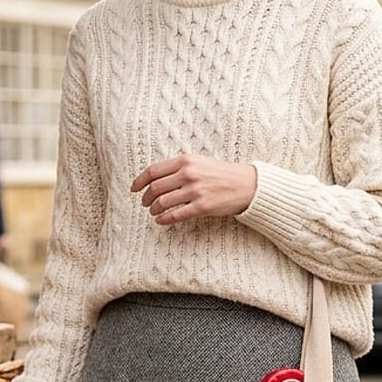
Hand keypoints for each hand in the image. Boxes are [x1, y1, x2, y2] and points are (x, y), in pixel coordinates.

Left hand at [130, 154, 256, 223]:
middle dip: (146, 197)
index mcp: (186, 160)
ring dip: (154, 209)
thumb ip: (180, 167)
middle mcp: (189, 174)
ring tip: (153, 212)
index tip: (134, 188)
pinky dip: (164, 219)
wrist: (247, 184)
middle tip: (144, 203)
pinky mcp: (202, 206)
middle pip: (156, 187)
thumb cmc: (222, 173)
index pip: (153, 170)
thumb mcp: (200, 162)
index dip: (139, 181)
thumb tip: (156, 178)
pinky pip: (176, 215)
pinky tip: (161, 221)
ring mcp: (195, 190)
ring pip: (163, 202)